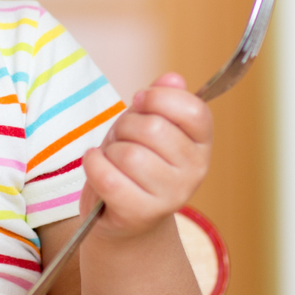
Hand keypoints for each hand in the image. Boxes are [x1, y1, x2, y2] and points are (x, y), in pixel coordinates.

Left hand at [80, 73, 211, 239]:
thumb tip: (172, 79)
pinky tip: (96, 164)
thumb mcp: (148, 124)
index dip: (158, 98)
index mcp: (201, 143)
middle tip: (122, 138)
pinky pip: (108, 177)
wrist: (123, 215)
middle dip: (125, 126)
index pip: (192, 110)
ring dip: (110, 150)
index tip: (140, 102)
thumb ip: (161, 99)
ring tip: (113, 158)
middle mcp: (195, 171)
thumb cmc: (135, 162)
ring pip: (129, 154)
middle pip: (153, 128)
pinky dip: (93, 165)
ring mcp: (171, 196)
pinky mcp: (141, 213)